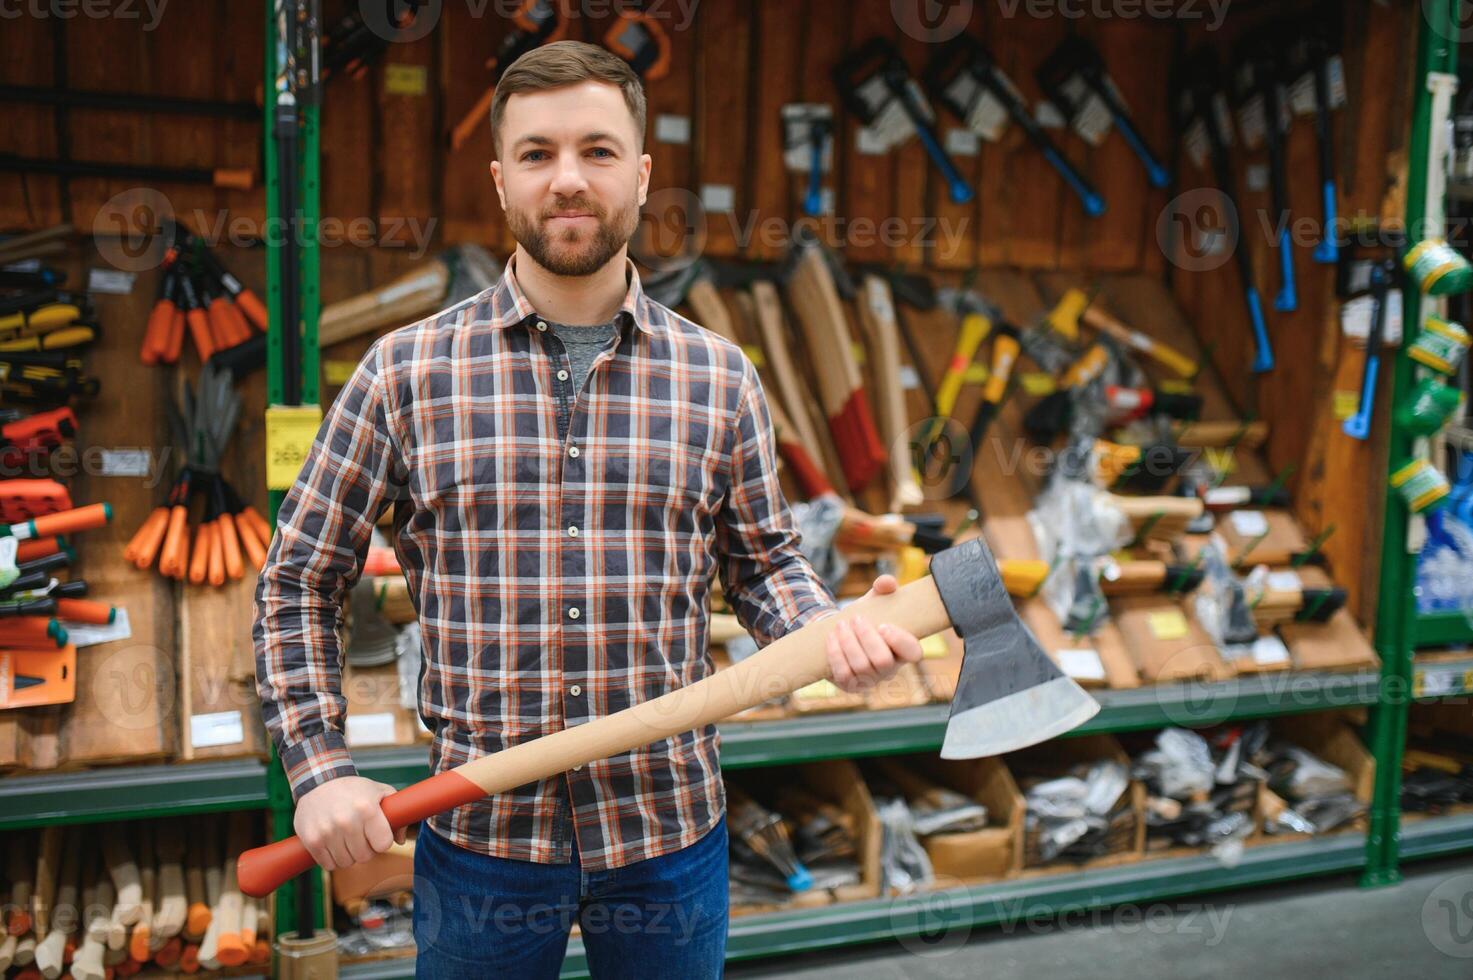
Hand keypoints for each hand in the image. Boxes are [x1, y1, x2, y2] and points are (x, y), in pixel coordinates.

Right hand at [294, 775, 406, 871]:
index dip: (382, 842)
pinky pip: (328, 865)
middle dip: (365, 849)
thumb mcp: (380, 792)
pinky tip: (332, 843)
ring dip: (348, 855)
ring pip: (346, 863)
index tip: (376, 834)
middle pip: (365, 857)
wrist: (319, 781)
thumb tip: (402, 840)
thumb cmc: (354, 789)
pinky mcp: (312, 840)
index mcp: (368, 809)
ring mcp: (327, 832)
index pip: (383, 845)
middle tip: (359, 836)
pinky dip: (331, 858)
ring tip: (345, 838)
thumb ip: (397, 814)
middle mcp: (347, 822)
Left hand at [824, 574, 924, 693]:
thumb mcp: (875, 601)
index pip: (913, 652)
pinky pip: (844, 674)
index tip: (883, 625)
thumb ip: (883, 588)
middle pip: (883, 660)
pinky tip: (832, 638)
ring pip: (862, 666)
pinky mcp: (850, 685)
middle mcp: (890, 669)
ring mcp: (870, 680)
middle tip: (856, 619)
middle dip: (867, 638)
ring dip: (849, 643)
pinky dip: (836, 654)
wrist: (842, 634)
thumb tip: (886, 582)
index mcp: (902, 650)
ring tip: (841, 625)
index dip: (901, 641)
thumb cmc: (866, 618)